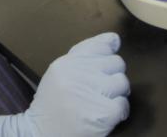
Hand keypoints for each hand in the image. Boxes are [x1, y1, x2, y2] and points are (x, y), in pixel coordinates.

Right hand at [0, 33, 129, 136]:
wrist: (42, 134)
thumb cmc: (53, 103)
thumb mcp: (60, 72)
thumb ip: (84, 55)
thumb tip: (114, 39)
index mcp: (67, 62)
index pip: (101, 45)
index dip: (108, 53)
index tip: (104, 65)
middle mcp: (79, 73)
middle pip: (116, 63)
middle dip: (112, 76)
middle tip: (100, 89)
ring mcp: (91, 93)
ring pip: (123, 82)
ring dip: (116, 94)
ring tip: (102, 101)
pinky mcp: (103, 113)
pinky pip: (124, 104)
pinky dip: (119, 111)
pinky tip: (106, 114)